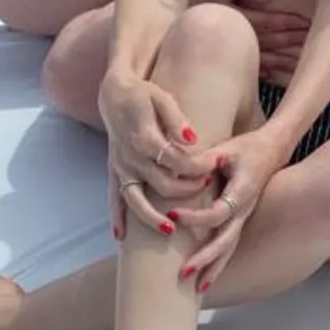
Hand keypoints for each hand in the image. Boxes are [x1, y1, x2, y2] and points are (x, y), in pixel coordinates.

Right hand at [97, 72, 214, 237]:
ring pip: (136, 199)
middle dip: (187, 189)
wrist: (114, 93)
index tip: (216, 164)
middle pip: (162, 183)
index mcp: (144, 139)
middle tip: (207, 184)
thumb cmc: (143, 94)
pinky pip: (114, 197)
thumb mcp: (162, 98)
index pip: (177, 161)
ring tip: (171, 230)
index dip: (198, 166)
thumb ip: (177, 121)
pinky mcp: (114, 170)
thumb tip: (192, 140)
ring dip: (152, 217)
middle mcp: (130, 157)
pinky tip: (121, 237)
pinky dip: (117, 217)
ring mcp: (121, 167)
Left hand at [169, 127, 290, 292]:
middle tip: (183, 272)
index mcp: (242, 191)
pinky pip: (229, 244)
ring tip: (197, 289)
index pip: (217, 212)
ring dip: (213, 268)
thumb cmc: (247, 147)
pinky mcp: (240, 219)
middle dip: (205, 258)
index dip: (195, 217)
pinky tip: (205, 278)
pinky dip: (218, 262)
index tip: (172, 214)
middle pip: (226, 240)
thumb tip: (178, 166)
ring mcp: (244, 216)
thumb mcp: (225, 148)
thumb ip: (203, 159)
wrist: (273, 149)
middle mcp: (244, 209)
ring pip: (230, 248)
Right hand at [192, 0, 309, 79]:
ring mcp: (229, 50)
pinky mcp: (226, 58)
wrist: (170, 6)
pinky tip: (282, 73)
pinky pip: (251, 67)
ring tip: (306, 59)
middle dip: (290, 40)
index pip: (265, 21)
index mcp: (233, 15)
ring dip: (285, 59)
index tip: (305, 22)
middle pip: (268, 41)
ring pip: (263, 57)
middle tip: (313, 40)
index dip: (286, 21)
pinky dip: (269, 70)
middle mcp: (233, 36)